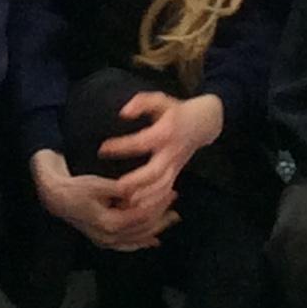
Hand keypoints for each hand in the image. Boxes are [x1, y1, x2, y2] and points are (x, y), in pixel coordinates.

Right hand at [33, 151, 175, 252]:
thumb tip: (141, 189)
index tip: (170, 191)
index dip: (158, 204)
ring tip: (172, 218)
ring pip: (137, 239)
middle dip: (161, 215)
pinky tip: (152, 241)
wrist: (55, 198)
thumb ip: (122, 190)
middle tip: (174, 200)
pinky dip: (141, 242)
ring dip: (156, 229)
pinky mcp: (104, 241)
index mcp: (109, 223)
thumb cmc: (76, 188)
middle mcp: (109, 237)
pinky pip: (127, 245)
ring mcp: (106, 242)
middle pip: (143, 229)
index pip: (142, 216)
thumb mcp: (99, 184)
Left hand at [99, 90, 223, 210]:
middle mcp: (171, 152)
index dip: (122, 146)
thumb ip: (141, 103)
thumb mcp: (160, 99)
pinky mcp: (176, 173)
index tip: (103, 148)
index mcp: (166, 132)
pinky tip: (139, 208)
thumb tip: (123, 113)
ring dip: (145, 196)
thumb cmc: (176, 110)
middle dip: (137, 181)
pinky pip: (166, 191)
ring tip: (126, 202)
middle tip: (118, 186)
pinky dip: (155, 202)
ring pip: (162, 186)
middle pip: (155, 172)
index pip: (142, 142)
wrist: (203, 123)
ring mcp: (175, 165)